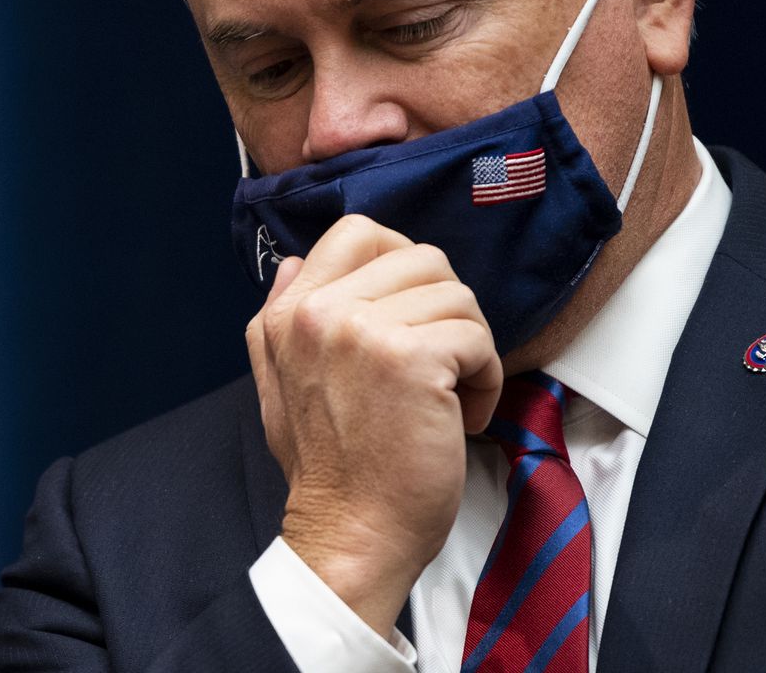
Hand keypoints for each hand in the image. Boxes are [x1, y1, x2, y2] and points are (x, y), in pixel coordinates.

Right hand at [246, 215, 501, 637]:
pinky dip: (486, 378)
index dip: (402, 262)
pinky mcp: (411, 359)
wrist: (351, 533)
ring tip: (454, 395)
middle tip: (442, 361)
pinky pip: (476, 336)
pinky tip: (464, 415)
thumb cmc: (330, 469)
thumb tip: (292, 262)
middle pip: (420, 258)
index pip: (357, 233)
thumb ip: (282, 317)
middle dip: (446, 308)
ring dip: (470, 346)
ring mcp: (362, 331)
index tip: (415, 314)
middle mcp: (317, 312)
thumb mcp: (278, 383)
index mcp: (287, 312)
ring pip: (456, 295)